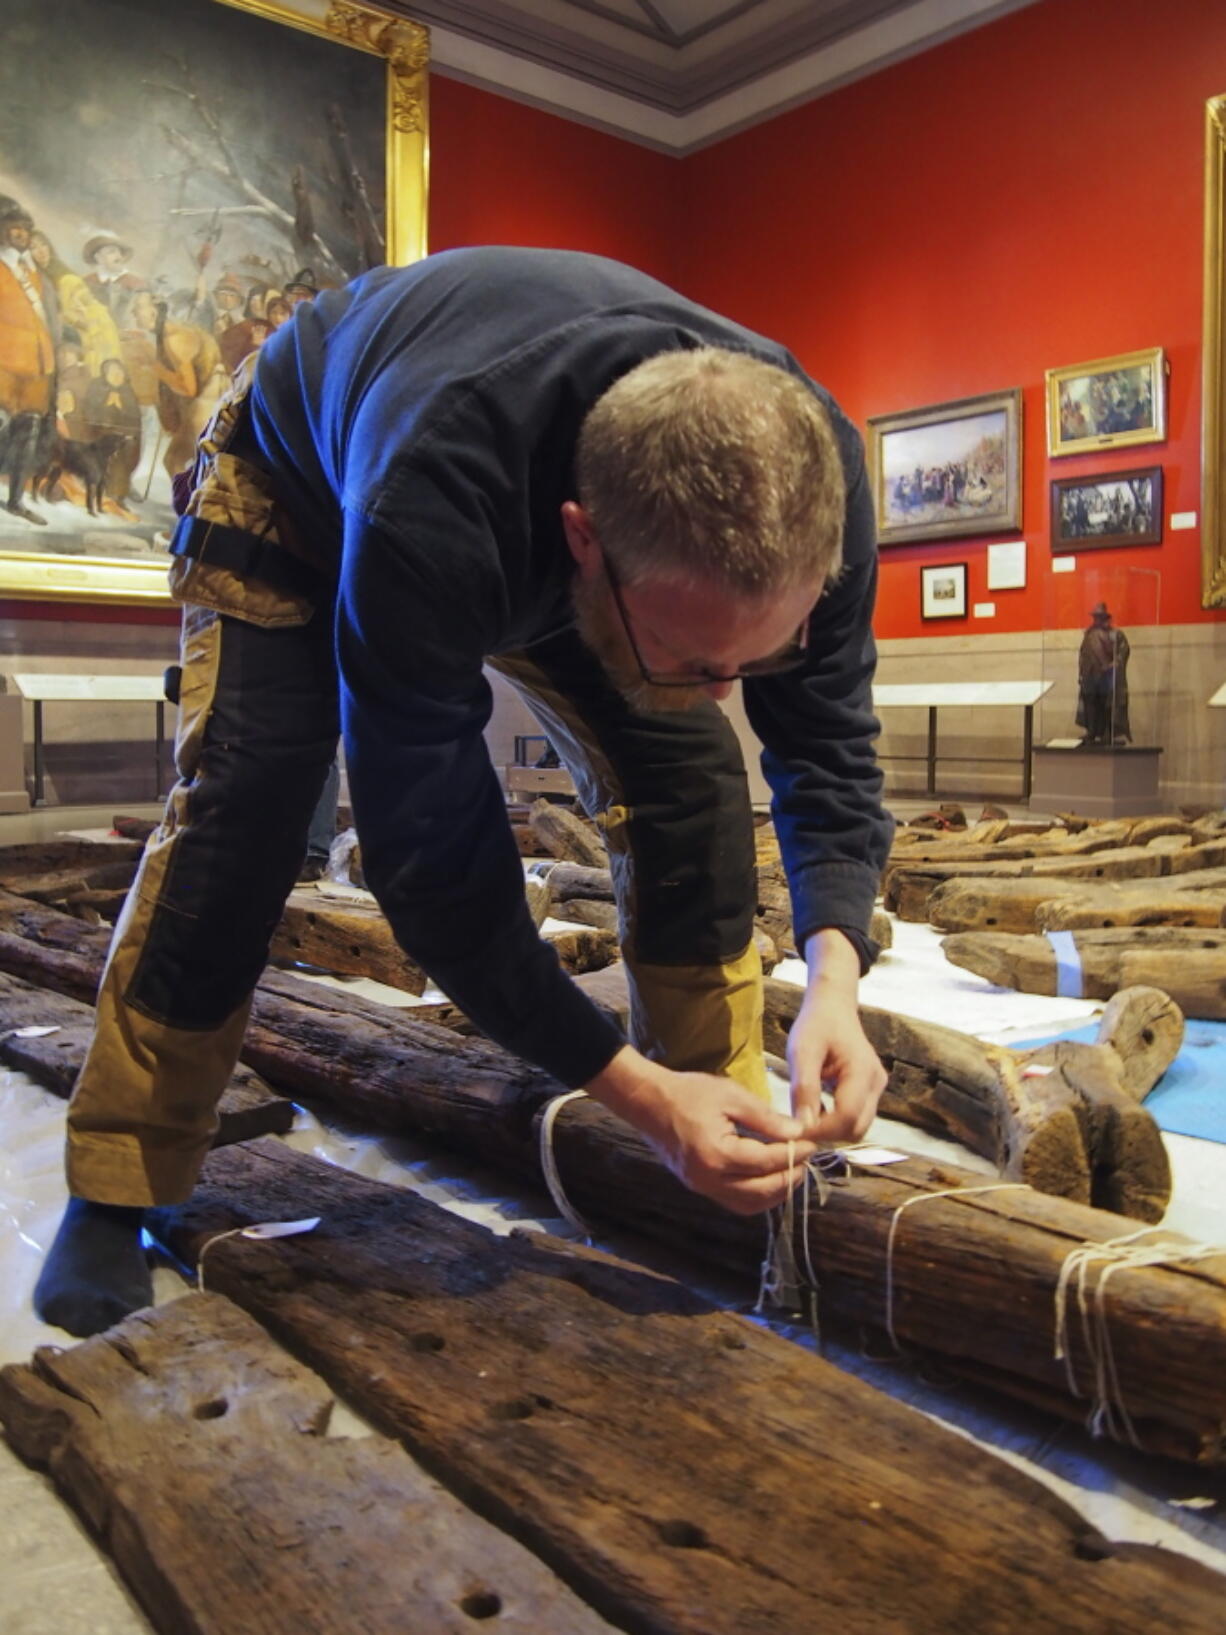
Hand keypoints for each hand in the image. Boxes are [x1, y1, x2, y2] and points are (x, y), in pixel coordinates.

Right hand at [586, 1045, 814, 1215]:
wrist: (648, 1102)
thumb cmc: (689, 1093)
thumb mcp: (731, 1096)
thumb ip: (766, 1118)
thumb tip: (798, 1133)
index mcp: (717, 1153)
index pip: (766, 1162)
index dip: (794, 1153)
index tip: (812, 1142)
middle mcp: (709, 1179)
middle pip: (761, 1191)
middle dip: (790, 1177)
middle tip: (806, 1159)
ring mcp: (702, 1187)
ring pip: (749, 1204)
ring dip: (775, 1193)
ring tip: (792, 1170)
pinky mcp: (699, 1187)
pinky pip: (735, 1202)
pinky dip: (757, 1196)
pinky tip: (769, 1179)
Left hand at [787, 929, 886, 1143]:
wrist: (834, 1007)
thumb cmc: (816, 1024)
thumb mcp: (802, 1051)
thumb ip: (804, 1088)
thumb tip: (803, 1126)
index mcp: (863, 1071)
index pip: (848, 1118)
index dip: (821, 1130)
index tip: (794, 1130)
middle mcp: (876, 1083)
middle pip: (857, 1128)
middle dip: (827, 1134)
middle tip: (797, 1126)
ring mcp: (877, 1088)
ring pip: (858, 1127)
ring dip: (832, 1129)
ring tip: (805, 1117)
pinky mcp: (871, 1091)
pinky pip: (857, 1117)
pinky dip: (837, 1121)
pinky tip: (815, 1110)